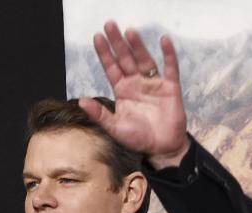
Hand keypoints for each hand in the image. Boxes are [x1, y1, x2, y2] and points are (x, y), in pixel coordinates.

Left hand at [79, 21, 188, 168]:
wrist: (161, 147)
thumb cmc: (137, 138)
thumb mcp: (114, 127)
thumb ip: (99, 114)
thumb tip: (81, 101)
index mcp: (122, 91)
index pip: (111, 68)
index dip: (105, 53)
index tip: (97, 37)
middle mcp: (136, 83)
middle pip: (126, 59)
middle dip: (117, 42)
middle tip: (110, 25)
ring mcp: (153, 83)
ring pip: (144, 60)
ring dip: (137, 46)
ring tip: (129, 31)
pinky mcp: (170, 87)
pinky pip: (169, 67)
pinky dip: (168, 54)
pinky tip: (163, 40)